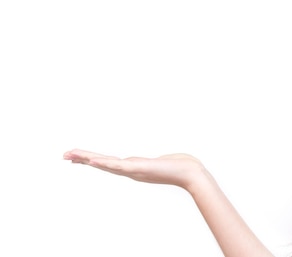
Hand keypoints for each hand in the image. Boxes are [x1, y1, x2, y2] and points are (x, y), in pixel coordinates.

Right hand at [63, 149, 208, 189]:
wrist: (191, 174)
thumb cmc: (181, 167)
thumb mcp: (164, 162)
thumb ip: (160, 162)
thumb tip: (163, 160)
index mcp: (134, 167)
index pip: (108, 162)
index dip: (92, 159)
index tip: (77, 157)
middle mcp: (131, 170)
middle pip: (102, 163)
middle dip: (83, 159)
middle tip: (63, 155)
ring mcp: (134, 170)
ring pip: (106, 164)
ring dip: (88, 159)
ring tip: (72, 155)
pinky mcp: (141, 169)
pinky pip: (119, 166)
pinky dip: (106, 164)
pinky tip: (94, 161)